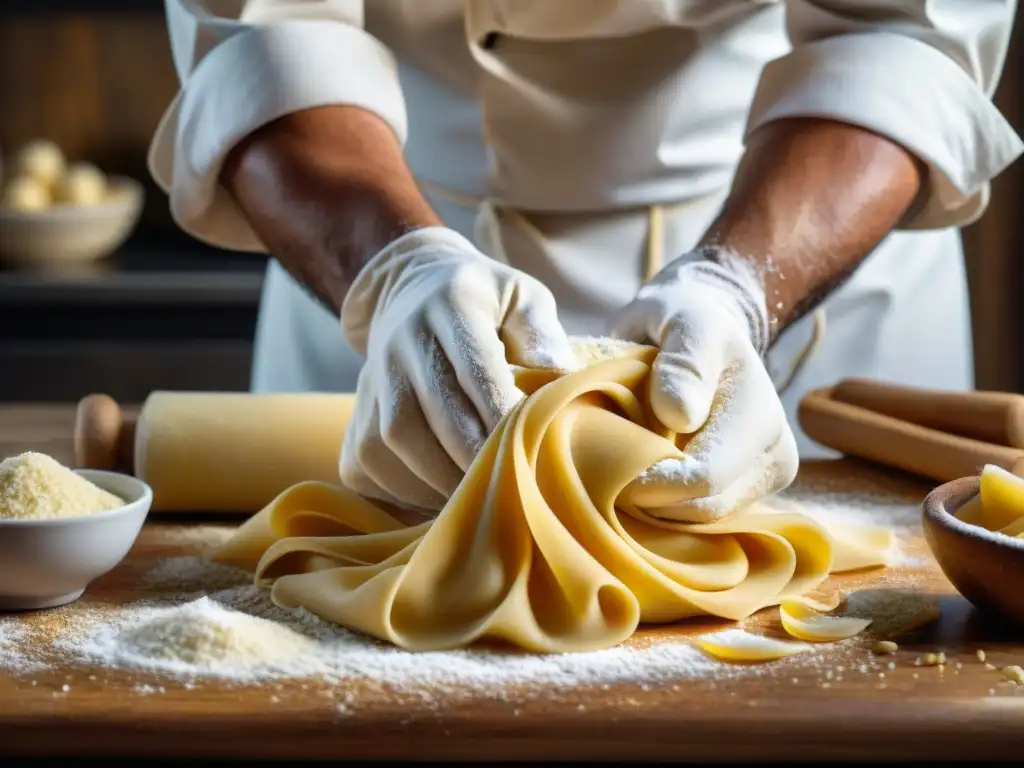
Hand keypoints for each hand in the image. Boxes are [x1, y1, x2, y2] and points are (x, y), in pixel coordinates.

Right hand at [339, 227, 577, 510]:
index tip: (528, 446)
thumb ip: (542, 334)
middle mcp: (404, 335)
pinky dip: (399, 487)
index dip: (500, 412)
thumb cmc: (487, 302)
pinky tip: (435, 497)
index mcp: (453, 303)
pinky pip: (365, 456)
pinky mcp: (357, 403)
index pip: (475, 367)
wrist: (414, 285)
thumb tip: (557, 376)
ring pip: (392, 437)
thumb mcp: (523, 297)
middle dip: (470, 455)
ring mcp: (374, 370)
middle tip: (506, 485)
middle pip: (431, 409)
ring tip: (474, 497)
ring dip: (434, 478)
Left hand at [608, 246, 798, 521]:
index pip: (704, 478)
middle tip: (599, 472)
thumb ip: (684, 360)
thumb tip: (679, 416)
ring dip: (654, 506)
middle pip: (702, 508)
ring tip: (619, 471)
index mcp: (761, 415)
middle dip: (648, 499)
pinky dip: (663, 508)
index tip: (601, 465)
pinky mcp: (746, 494)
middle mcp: (774, 454)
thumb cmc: (686, 319)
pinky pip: (699, 521)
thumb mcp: (685, 319)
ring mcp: (763, 478)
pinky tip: (639, 482)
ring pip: (699, 521)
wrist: (706, 329)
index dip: (650, 484)